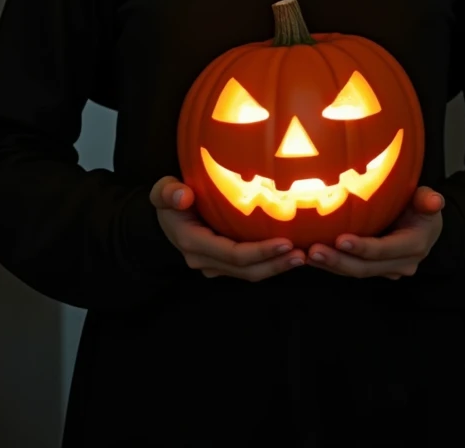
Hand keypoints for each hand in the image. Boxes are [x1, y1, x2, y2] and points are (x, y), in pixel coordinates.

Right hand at [149, 176, 305, 280]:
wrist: (165, 214)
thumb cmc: (169, 198)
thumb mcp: (162, 191)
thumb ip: (168, 192)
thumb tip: (183, 196)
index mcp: (193, 243)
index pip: (233, 254)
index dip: (260, 251)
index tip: (286, 242)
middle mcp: (204, 260)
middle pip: (246, 270)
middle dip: (275, 264)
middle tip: (303, 254)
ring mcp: (214, 265)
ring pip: (249, 273)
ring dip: (276, 266)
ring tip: (302, 256)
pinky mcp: (223, 263)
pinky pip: (248, 267)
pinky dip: (269, 262)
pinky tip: (289, 251)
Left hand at [306, 185, 444, 279]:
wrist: (422, 226)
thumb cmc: (421, 207)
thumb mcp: (427, 200)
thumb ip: (427, 200)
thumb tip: (435, 202)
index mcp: (413, 246)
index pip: (384, 250)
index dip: (363, 247)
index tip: (340, 239)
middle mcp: (400, 263)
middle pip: (366, 267)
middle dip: (338, 261)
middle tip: (314, 250)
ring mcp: (386, 270)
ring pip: (354, 271)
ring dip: (329, 265)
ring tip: (306, 254)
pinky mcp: (372, 268)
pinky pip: (349, 269)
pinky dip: (329, 263)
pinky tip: (308, 255)